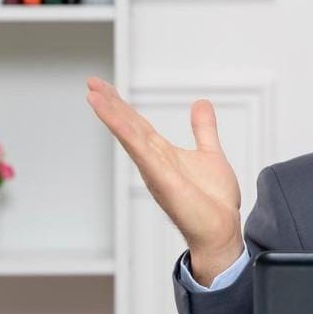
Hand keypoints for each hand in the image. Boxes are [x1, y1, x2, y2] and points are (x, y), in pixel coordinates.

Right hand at [85, 77, 243, 284]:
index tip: (104, 87)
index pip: (137, 124)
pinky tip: (114, 118)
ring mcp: (155, 170)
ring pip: (129, 136)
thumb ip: (202, 130)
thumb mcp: (209, 154)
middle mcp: (153, 161)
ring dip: (111, 114)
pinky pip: (141, 152)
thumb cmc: (213, 202)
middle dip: (110, 104)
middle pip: (128, 126)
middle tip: (91, 82)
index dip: (121, 104)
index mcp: (163, 154)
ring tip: (93, 94)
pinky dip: (126, 133)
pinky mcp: (162, 179)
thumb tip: (200, 103)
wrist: (221, 231)